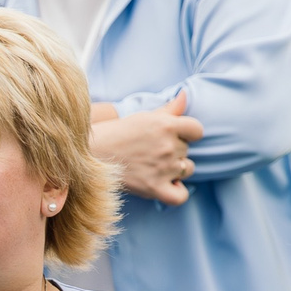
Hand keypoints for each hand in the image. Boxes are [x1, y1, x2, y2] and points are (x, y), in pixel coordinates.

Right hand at [86, 91, 204, 204]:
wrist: (92, 153)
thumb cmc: (118, 132)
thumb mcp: (144, 116)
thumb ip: (169, 109)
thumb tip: (186, 95)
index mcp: (166, 125)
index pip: (197, 130)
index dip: (188, 133)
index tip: (176, 136)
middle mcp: (168, 146)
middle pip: (187, 150)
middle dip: (175, 150)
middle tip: (152, 150)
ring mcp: (163, 168)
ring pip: (188, 169)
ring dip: (177, 169)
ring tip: (157, 166)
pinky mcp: (154, 188)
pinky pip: (181, 196)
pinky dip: (178, 192)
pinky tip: (168, 185)